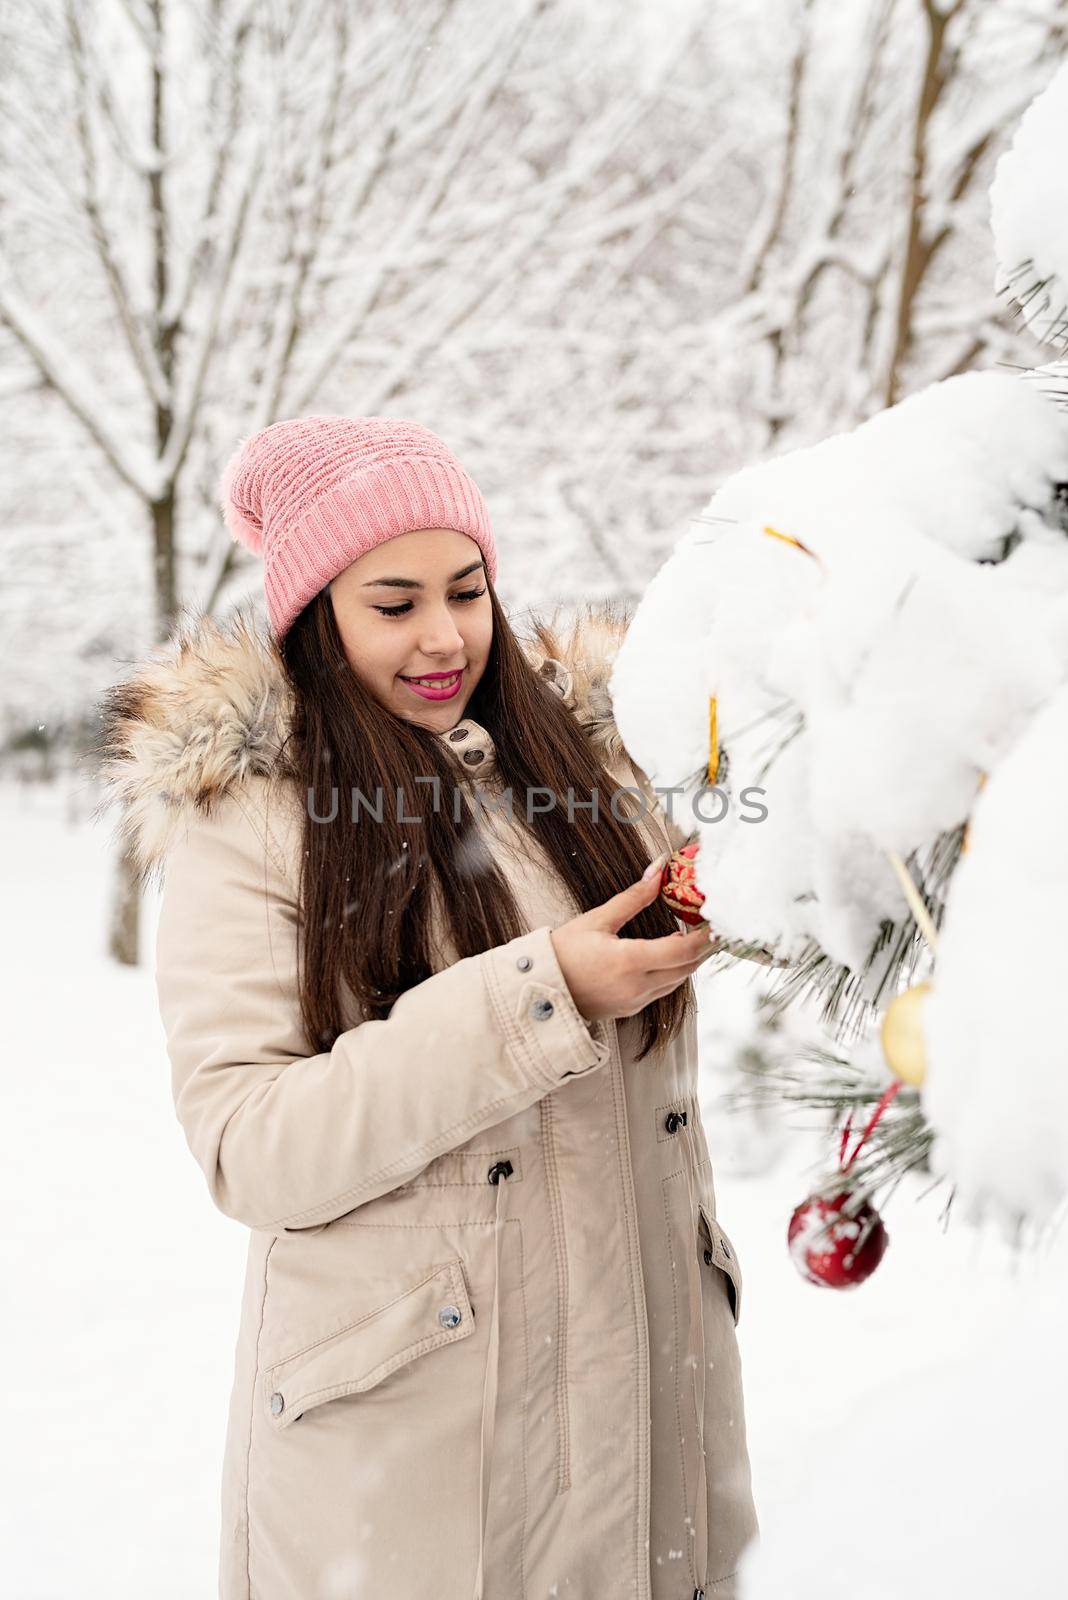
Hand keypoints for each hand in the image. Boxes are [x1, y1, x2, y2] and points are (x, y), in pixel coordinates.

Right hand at [549, 853, 716, 1021]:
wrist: (536, 990)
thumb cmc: (561, 952)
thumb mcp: (596, 920)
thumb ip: (632, 898)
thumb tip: (657, 871)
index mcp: (629, 962)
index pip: (682, 949)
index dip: (704, 936)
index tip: (714, 921)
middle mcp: (636, 987)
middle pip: (686, 968)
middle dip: (701, 948)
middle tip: (709, 927)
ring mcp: (633, 1002)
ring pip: (676, 982)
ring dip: (686, 962)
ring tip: (689, 938)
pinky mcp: (628, 1010)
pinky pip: (660, 992)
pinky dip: (670, 974)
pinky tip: (664, 957)